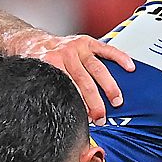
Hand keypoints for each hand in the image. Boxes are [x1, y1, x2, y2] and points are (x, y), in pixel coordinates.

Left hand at [7, 31, 133, 122]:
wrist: (32, 41)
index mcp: (51, 65)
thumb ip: (46, 92)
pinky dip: (119, 58)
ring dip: (109, 87)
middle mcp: (65, 55)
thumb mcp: (36, 78)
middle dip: (95, 103)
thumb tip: (52, 116)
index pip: (69, 90)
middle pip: (85, 83)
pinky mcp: (87, 41)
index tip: (86, 120)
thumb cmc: (36, 63)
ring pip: (98, 69)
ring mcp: (77, 47)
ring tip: (117, 101)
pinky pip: (106, 49)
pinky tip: (129, 67)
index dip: (79, 107)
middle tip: (101, 118)